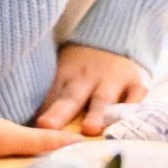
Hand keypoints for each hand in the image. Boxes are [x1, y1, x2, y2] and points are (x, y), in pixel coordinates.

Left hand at [34, 42, 149, 135]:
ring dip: (96, 113)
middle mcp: (88, 77)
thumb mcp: (66, 75)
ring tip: (89, 129)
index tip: (33, 126)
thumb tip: (30, 127)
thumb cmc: (85, 67)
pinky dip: (133, 109)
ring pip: (103, 98)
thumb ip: (52, 98)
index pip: (52, 94)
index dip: (41, 110)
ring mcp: (114, 79)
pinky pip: (136, 98)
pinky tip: (127, 124)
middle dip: (60, 112)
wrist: (118, 39)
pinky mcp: (137, 83)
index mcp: (67, 75)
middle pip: (72, 96)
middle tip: (48, 127)